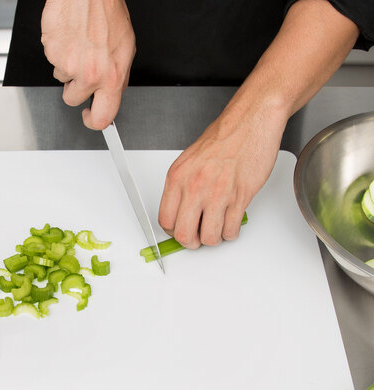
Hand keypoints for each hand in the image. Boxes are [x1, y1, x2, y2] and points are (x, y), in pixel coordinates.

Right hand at [41, 0, 135, 129]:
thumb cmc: (107, 12)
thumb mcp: (126, 48)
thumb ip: (118, 75)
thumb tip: (113, 91)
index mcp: (111, 77)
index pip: (103, 117)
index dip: (94, 122)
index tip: (90, 117)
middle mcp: (90, 75)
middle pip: (73, 99)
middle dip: (75, 90)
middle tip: (80, 71)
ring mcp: (69, 66)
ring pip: (62, 79)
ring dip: (67, 66)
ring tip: (78, 44)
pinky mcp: (53, 53)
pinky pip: (53, 60)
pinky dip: (59, 50)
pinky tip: (70, 36)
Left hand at [158, 101, 286, 248]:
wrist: (250, 122)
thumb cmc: (222, 138)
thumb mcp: (188, 160)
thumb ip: (181, 187)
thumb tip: (179, 212)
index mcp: (178, 178)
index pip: (165, 220)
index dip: (173, 232)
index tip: (180, 231)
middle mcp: (195, 186)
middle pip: (184, 234)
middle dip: (191, 242)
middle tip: (197, 239)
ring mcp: (218, 193)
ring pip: (210, 237)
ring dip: (214, 238)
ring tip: (216, 228)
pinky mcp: (240, 197)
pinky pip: (231, 229)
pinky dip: (230, 232)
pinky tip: (230, 223)